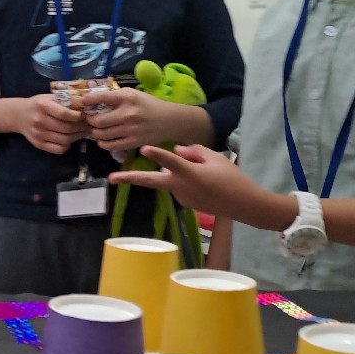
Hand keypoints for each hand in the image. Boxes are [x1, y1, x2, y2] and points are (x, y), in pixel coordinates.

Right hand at [17, 94, 89, 154]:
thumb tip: (87, 107)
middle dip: (82, 127)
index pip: (64, 114)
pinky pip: (58, 149)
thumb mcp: (49, 97)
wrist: (19, 115)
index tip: (86, 115)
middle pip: (67, 128)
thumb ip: (65, 101)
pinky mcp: (38, 144)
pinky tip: (71, 139)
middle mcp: (39, 120)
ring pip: (65, 140)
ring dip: (78, 137)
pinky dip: (67, 146)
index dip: (78, 116)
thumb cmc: (38, 104)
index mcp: (43, 105)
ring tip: (84, 132)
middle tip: (90, 125)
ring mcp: (38, 134)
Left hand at [83, 88, 171, 151]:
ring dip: (95, 133)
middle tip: (89, 120)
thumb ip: (116, 96)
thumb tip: (93, 98)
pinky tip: (103, 139)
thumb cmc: (149, 105)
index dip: (88, 100)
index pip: (102, 98)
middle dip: (90, 121)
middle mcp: (128, 114)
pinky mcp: (133, 142)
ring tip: (96, 130)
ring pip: (102, 134)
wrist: (170, 121)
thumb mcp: (133, 94)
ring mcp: (130, 130)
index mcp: (128, 98)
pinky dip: (103, 143)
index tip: (82, 103)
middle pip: (98, 121)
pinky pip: (111, 145)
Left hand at [109, 144, 281, 222]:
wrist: (243, 205)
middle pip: (150, 181)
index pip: (171, 161)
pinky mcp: (184, 202)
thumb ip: (193, 151)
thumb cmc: (232, 178)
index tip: (143, 148)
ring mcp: (181, 197)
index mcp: (190, 173)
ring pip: (169, 179)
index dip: (157, 154)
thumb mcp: (215, 157)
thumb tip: (176, 149)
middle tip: (110, 179)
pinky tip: (204, 181)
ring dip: (172, 172)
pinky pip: (179, 185)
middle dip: (129, 179)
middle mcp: (181, 186)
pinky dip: (184, 179)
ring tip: (205, 172)